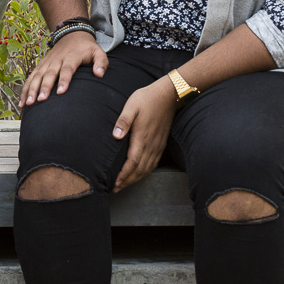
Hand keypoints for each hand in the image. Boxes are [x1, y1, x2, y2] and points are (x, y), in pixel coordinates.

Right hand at [22, 30, 107, 105]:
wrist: (72, 34)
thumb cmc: (86, 48)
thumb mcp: (98, 52)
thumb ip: (101, 62)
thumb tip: (100, 74)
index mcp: (71, 57)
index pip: (67, 69)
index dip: (64, 80)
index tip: (60, 92)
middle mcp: (57, 60)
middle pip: (49, 74)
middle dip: (44, 87)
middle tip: (41, 100)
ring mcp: (47, 63)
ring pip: (37, 76)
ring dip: (32, 89)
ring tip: (29, 103)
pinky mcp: (40, 66)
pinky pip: (31, 78)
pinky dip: (26, 89)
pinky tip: (23, 102)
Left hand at [111, 78, 177, 192]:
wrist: (169, 95)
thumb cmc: (147, 99)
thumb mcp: (131, 105)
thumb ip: (123, 121)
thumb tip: (116, 135)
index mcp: (142, 137)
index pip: (133, 162)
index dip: (124, 175)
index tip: (115, 183)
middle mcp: (151, 144)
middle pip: (140, 170)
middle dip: (128, 181)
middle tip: (116, 189)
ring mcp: (158, 145)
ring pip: (147, 168)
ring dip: (136, 179)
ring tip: (124, 185)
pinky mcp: (161, 143)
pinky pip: (154, 163)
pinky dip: (145, 172)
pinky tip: (139, 174)